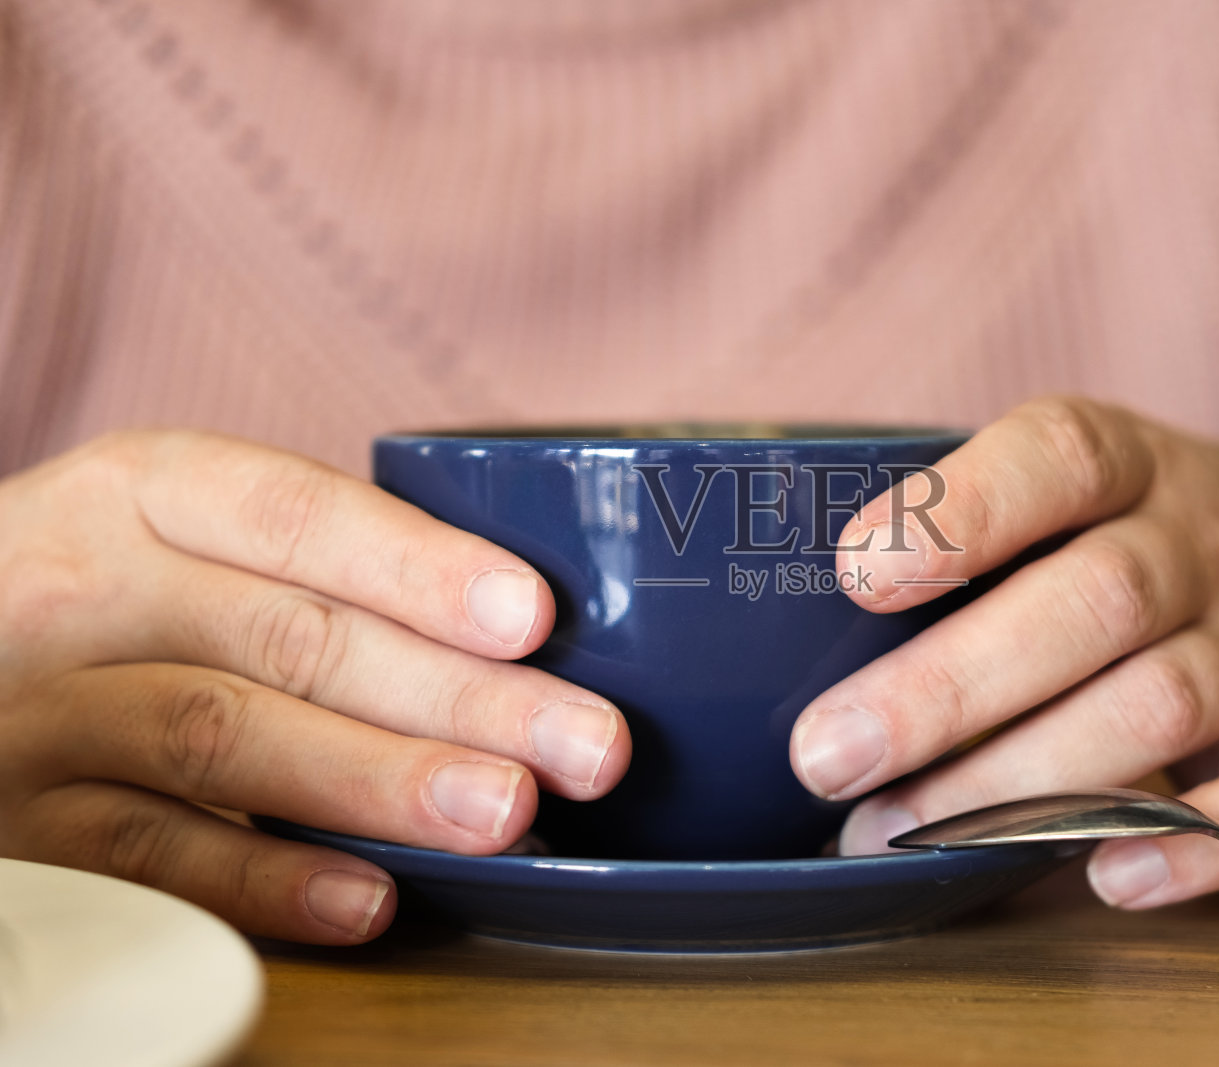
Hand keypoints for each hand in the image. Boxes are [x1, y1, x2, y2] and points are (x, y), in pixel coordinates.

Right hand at [0, 431, 629, 942]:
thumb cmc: (114, 604)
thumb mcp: (183, 547)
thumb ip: (312, 574)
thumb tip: (521, 650)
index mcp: (147, 494)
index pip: (295, 514)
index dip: (419, 565)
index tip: (534, 615)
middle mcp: (87, 587)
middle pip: (293, 636)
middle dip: (457, 695)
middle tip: (586, 743)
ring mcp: (44, 709)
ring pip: (223, 737)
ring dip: (377, 780)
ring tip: (505, 813)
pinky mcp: (24, 826)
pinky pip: (151, 856)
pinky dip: (268, 880)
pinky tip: (374, 897)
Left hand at [790, 397, 1218, 907]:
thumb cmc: (1161, 534)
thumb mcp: (1086, 487)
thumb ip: (973, 528)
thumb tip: (792, 627)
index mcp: (1130, 464)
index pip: (1057, 458)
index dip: (958, 510)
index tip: (853, 572)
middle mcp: (1200, 546)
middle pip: (1093, 601)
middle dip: (949, 687)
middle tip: (828, 756)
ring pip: (1161, 704)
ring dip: (1026, 780)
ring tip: (899, 831)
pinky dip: (1205, 845)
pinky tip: (1108, 876)